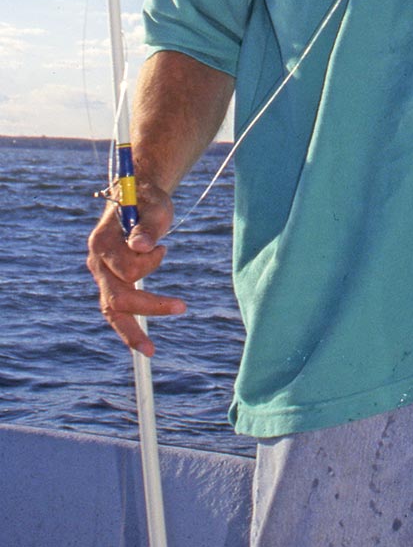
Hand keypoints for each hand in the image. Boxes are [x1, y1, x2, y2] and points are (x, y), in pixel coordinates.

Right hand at [86, 182, 184, 356]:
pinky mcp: (110, 282)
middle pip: (117, 297)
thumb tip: (143, 246)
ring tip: (150, 350)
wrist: (136, 197)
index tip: (164, 247)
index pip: (126, 268)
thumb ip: (148, 225)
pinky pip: (116, 310)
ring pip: (111, 311)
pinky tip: (141, 342)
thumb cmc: (147, 200)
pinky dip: (128, 326)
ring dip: (131, 330)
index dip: (149, 264)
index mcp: (101, 242)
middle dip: (149, 306)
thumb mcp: (154, 206)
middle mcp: (96, 262)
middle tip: (182, 307)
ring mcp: (102, 275)